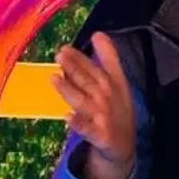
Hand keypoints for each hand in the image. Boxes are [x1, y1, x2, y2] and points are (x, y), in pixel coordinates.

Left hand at [54, 34, 136, 178]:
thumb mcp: (119, 81)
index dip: (81, 58)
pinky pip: (87, 129)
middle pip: (88, 82)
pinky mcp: (99, 136)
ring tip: (54, 78)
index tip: (66, 48)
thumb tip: (98, 33)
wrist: (124, 146)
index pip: (96, 68)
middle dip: (74, 68)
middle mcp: (108, 98)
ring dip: (70, 90)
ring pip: (83, 102)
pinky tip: (67, 117)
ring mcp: (103, 117)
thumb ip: (110, 57)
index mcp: (114, 84)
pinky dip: (78, 123)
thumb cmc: (118, 109)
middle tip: (59, 56)